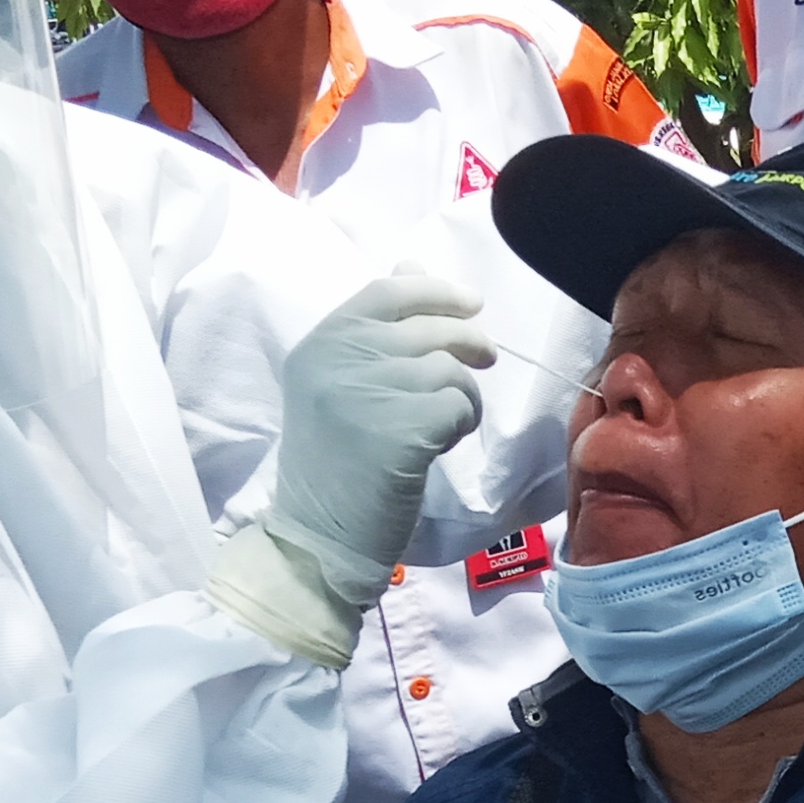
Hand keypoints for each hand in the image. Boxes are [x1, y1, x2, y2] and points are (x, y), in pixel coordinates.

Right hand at [208, 267, 494, 661]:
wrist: (318, 536)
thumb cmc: (332, 463)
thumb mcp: (337, 385)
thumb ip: (375, 330)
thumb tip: (413, 267)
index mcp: (320, 343)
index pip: (387, 292)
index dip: (435, 290)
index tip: (470, 302)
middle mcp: (339, 359)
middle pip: (429, 326)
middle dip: (468, 339)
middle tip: (485, 358)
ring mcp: (370, 392)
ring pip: (451, 368)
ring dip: (464, 393)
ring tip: (448, 423)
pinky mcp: (403, 429)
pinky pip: (459, 405)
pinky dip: (462, 423)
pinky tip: (442, 445)